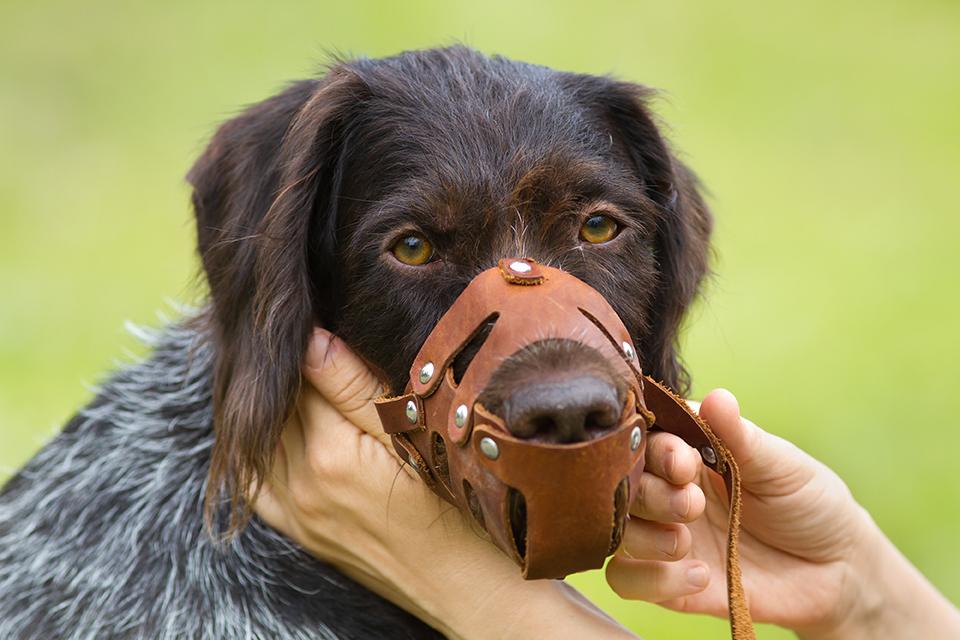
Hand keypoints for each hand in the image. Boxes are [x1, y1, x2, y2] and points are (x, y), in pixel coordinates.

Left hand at [253, 328, 636, 639]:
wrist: (468, 589)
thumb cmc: (460, 511)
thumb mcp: (416, 438)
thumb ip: (354, 388)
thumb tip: (309, 336)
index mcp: (329, 455)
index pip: (296, 373)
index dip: (298, 333)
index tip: (304, 302)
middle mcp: (299, 484)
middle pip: (270, 403)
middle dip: (275, 362)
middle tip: (284, 320)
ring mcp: (295, 512)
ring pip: (254, 438)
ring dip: (261, 399)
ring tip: (274, 361)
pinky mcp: (300, 530)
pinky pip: (253, 482)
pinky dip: (253, 445)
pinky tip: (268, 421)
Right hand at [606, 389, 959, 639]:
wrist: (839, 570)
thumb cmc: (810, 502)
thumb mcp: (782, 465)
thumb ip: (741, 437)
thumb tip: (718, 397)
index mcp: (688, 452)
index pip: (644, 439)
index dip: (654, 450)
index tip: (684, 462)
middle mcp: (667, 491)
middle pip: (620, 486)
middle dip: (649, 495)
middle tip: (692, 504)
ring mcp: (665, 536)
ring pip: (616, 533)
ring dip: (645, 537)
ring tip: (686, 542)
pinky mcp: (669, 583)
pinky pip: (627, 581)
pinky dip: (652, 579)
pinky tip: (701, 576)